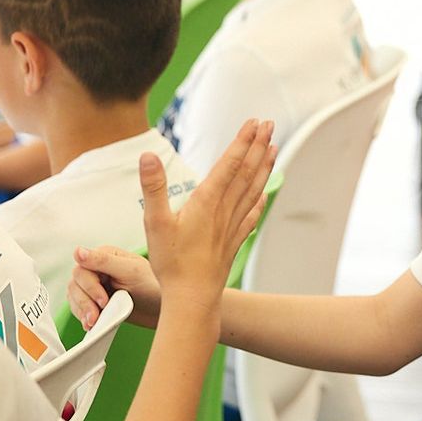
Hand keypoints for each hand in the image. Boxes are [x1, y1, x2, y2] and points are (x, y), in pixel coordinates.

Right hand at [70, 243, 158, 328]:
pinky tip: (92, 324)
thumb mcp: (131, 271)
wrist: (164, 308)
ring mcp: (96, 285)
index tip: (104, 301)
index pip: (82, 269)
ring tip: (94, 323)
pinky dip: (83, 317)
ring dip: (82, 311)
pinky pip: (80, 308)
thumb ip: (103, 261)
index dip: (90, 287)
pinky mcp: (96, 302)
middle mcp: (97, 268)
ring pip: (74, 297)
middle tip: (96, 318)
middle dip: (85, 302)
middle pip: (75, 284)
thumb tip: (77, 251)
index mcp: (105, 255)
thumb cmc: (154, 286)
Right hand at [142, 120, 275, 328]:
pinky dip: (260, 198)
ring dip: (264, 166)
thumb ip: (153, 187)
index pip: (229, 163)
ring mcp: (232, 225)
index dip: (242, 141)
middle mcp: (224, 210)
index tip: (254, 123)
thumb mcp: (155, 222)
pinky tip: (264, 193)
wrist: (193, 297)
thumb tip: (147, 155)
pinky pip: (251, 213)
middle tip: (269, 125)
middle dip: (258, 146)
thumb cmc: (172, 263)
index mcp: (207, 201)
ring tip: (274, 148)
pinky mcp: (234, 240)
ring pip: (253, 189)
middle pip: (246, 171)